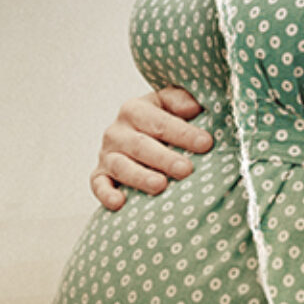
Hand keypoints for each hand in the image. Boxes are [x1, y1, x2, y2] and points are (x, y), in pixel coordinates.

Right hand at [90, 87, 212, 210]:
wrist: (137, 138)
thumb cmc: (162, 123)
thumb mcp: (170, 105)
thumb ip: (181, 101)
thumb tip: (192, 107)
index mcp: (134, 110)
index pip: (159, 121)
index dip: (183, 132)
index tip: (206, 143)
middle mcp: (116, 131)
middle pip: (140, 145)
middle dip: (164, 158)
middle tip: (186, 169)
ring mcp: (106, 155)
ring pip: (121, 166)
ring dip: (140, 177)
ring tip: (160, 186)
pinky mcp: (99, 175)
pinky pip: (98, 185)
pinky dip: (106, 194)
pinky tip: (119, 202)